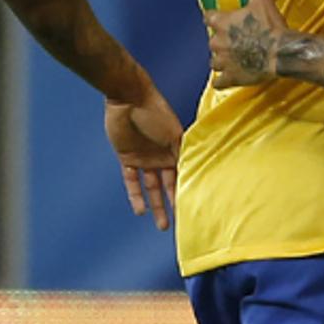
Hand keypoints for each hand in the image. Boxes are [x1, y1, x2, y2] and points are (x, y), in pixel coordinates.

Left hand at [105, 83, 181, 230]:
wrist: (129, 99)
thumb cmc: (156, 112)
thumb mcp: (174, 134)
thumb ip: (183, 153)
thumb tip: (195, 173)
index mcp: (177, 149)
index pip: (184, 174)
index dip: (189, 190)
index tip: (196, 207)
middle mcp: (162, 156)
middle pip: (169, 185)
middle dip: (174, 204)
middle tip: (179, 224)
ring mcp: (145, 159)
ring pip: (152, 187)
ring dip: (156, 205)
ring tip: (162, 224)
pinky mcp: (127, 159)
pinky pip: (131, 181)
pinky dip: (135, 195)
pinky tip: (140, 211)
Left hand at [205, 0, 288, 88]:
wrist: (280, 52)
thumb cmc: (270, 25)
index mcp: (221, 22)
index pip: (208, 17)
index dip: (216, 18)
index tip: (221, 20)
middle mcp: (217, 42)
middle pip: (212, 41)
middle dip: (221, 41)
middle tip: (236, 41)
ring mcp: (223, 61)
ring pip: (214, 62)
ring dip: (221, 60)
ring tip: (234, 59)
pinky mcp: (231, 77)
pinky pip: (219, 82)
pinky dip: (222, 81)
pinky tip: (228, 79)